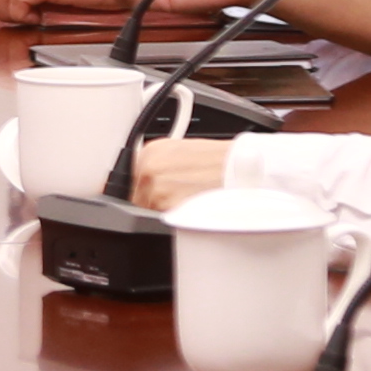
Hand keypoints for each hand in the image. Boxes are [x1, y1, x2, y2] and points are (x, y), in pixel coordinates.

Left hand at [121, 136, 243, 206]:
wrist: (241, 168)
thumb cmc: (219, 161)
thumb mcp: (181, 152)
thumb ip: (158, 165)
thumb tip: (144, 180)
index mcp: (150, 151)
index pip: (128, 178)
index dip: (140, 189)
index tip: (150, 193)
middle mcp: (148, 167)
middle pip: (135, 196)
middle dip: (151, 201)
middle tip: (177, 197)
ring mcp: (155, 187)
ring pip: (147, 210)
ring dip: (163, 211)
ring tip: (187, 200)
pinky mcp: (166, 206)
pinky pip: (161, 219)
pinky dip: (174, 217)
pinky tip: (190, 206)